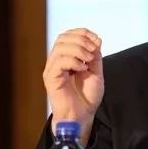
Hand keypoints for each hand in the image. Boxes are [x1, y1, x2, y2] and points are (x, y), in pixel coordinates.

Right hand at [43, 28, 103, 144]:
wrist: (83, 115)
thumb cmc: (87, 96)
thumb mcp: (96, 71)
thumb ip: (95, 55)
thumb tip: (96, 39)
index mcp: (66, 57)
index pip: (68, 35)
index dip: (82, 33)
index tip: (96, 40)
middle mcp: (57, 61)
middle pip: (63, 38)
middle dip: (81, 40)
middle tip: (93, 51)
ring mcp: (52, 69)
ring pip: (60, 47)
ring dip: (78, 49)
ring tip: (88, 60)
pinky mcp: (51, 78)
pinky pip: (59, 62)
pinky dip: (73, 61)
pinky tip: (82, 68)